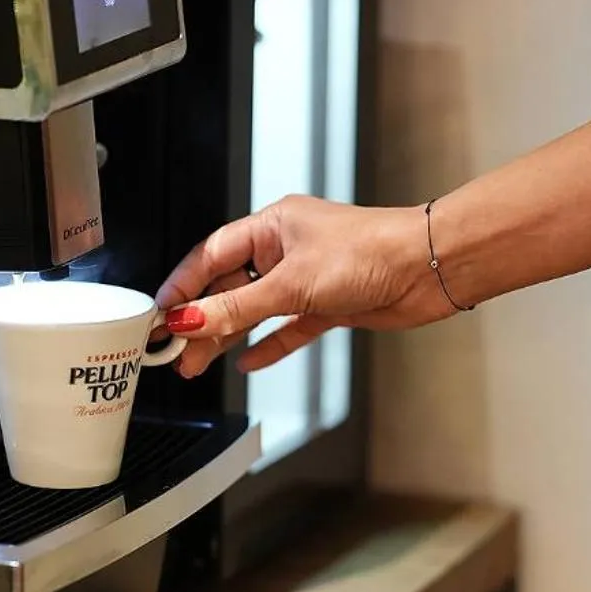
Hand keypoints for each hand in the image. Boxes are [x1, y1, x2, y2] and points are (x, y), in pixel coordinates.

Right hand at [154, 196, 457, 377]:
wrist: (430, 268)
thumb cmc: (374, 251)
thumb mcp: (293, 284)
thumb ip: (238, 308)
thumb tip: (192, 319)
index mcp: (272, 227)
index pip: (211, 255)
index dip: (183, 286)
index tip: (160, 313)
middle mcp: (287, 250)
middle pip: (229, 287)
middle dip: (201, 320)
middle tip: (175, 351)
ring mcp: (307, 279)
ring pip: (254, 311)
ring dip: (227, 337)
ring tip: (199, 364)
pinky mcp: (328, 305)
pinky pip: (287, 328)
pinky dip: (268, 344)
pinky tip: (248, 360)